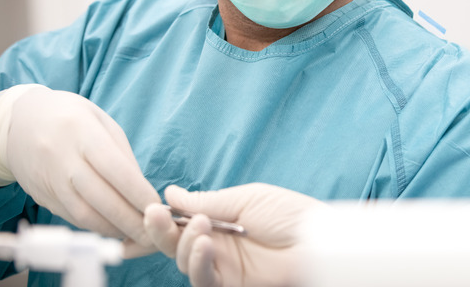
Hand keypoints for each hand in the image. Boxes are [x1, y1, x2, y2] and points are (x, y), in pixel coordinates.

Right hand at [4, 85, 159, 249]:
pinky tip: (113, 229)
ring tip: (136, 235)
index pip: (114, 169)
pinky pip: (71, 217)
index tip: (156, 207)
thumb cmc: (71, 117)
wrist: (20, 121)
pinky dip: (95, 227)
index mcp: (82, 132)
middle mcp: (62, 159)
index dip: (137, 192)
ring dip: (113, 229)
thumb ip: (121, 154)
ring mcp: (49, 180)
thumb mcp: (101, 121)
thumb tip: (141, 190)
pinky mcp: (41, 196)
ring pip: (83, 214)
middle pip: (99, 198)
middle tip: (152, 233)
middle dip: (129, 220)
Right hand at [145, 184, 326, 286]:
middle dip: (162, 230)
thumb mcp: (246, 199)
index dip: (164, 217)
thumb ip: (207, 201)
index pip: (181, 221)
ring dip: (183, 242)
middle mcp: (216, 245)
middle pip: (176, 243)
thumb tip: (170, 193)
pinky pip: (203, 280)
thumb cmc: (288, 215)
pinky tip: (204, 244)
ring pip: (185, 261)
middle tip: (157, 214)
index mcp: (219, 221)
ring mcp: (222, 266)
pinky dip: (197, 263)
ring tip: (199, 224)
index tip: (153, 205)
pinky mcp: (230, 284)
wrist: (316, 240)